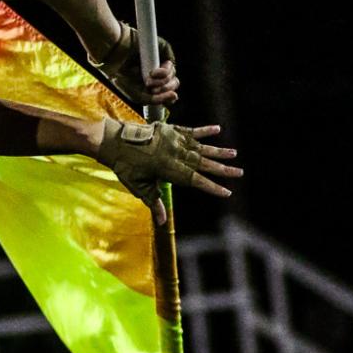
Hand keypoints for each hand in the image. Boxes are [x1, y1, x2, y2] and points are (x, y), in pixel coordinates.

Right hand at [88, 22, 178, 109]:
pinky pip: (171, 64)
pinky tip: (153, 73)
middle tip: (153, 89)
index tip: (167, 99)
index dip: (169, 96)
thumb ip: (155, 100)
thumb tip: (175, 96)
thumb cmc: (121, 75)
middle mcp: (158, 72)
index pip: (168, 91)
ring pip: (173, 76)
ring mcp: (161, 61)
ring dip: (162, 82)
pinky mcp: (163, 51)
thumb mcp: (138, 95)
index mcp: (152, 83)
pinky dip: (164, 72)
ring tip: (148, 80)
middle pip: (173, 84)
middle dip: (166, 90)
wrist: (115, 57)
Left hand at [96, 116, 241, 223]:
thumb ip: (154, 202)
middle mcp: (175, 153)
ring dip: (218, 151)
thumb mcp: (138, 187)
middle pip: (203, 163)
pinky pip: (191, 130)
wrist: (112, 140)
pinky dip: (204, 130)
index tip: (227, 192)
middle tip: (240, 172)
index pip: (195, 180)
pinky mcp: (170, 129)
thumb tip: (162, 222)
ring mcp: (173, 140)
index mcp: (169, 169)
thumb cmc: (124, 166)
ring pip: (201, 146)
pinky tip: (217, 129)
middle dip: (222, 169)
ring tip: (234, 154)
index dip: (212, 187)